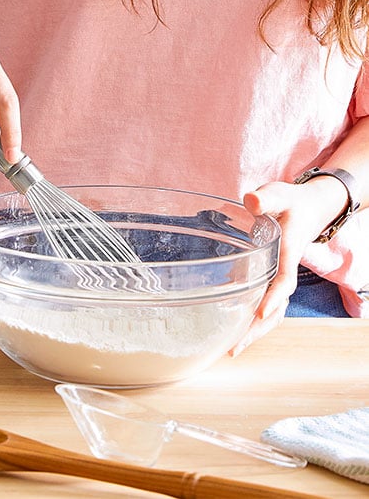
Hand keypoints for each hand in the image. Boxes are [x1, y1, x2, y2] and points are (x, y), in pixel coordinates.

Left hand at [229, 176, 348, 355]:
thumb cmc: (291, 202)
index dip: (274, 296)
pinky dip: (255, 319)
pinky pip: (267, 304)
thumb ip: (266, 199)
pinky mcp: (273, 278)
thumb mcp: (278, 195)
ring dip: (256, 329)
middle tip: (235, 347)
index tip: (261, 312)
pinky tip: (236, 329)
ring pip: (273, 311)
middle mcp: (286, 270)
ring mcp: (281, 277)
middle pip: (277, 307)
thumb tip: (252, 201)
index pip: (284, 279)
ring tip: (233, 348)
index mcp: (289, 253)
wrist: (309, 208)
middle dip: (258, 328)